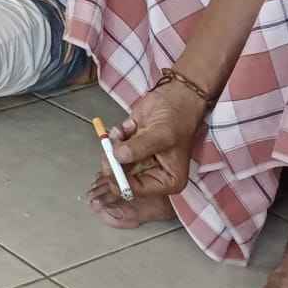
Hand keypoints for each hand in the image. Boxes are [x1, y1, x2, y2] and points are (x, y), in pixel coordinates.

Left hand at [100, 80, 206, 202]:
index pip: (137, 190)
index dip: (119, 180)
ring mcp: (140, 160)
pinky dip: (116, 136)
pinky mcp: (131, 146)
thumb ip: (139, 148)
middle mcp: (152, 174)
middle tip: (111, 144)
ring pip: (115, 162)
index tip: (110, 163)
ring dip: (114, 145)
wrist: (175, 97)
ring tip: (124, 131)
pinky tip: (127, 126)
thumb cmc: (176, 119)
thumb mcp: (161, 135)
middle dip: (113, 161)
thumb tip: (118, 158)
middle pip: (122, 177)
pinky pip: (114, 147)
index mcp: (167, 181)